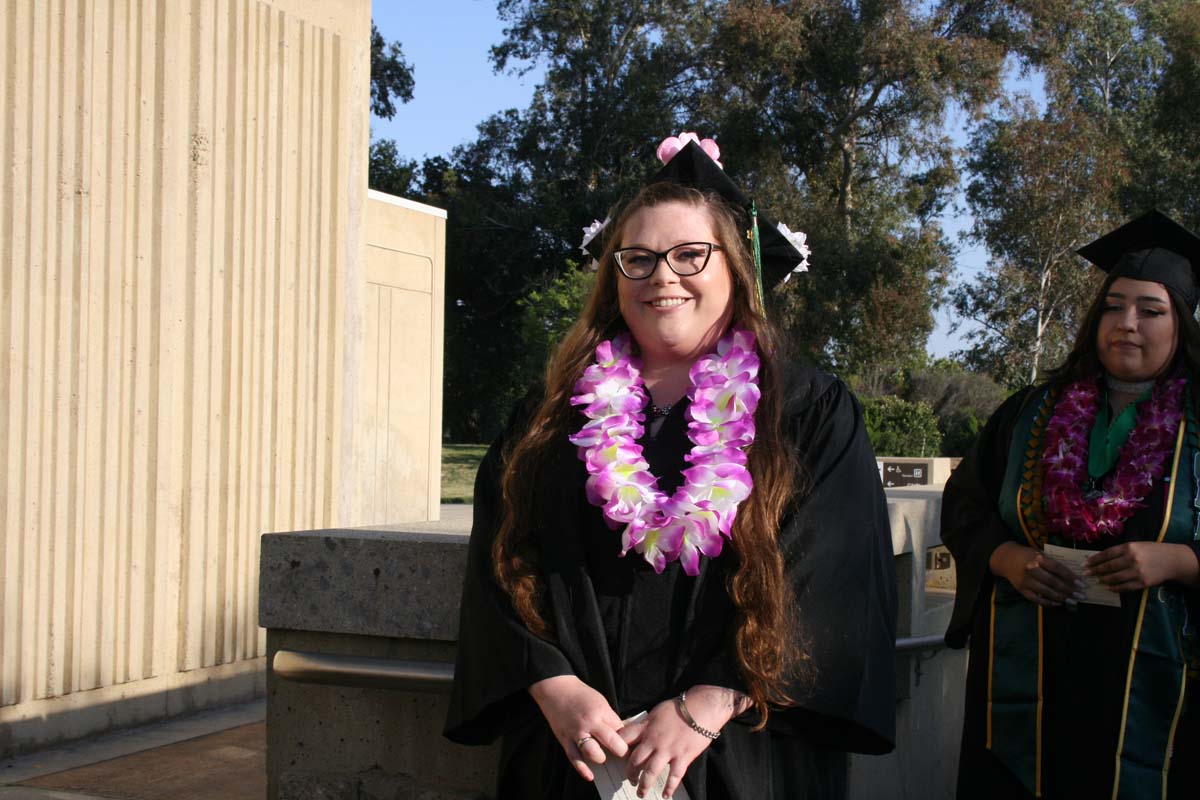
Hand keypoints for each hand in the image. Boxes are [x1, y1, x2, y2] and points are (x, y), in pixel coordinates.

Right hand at [528, 674, 627, 781]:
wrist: (555, 689)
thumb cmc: (580, 695)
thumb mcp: (600, 702)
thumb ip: (610, 718)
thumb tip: (623, 733)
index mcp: (600, 712)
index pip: (620, 730)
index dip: (628, 740)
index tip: (632, 747)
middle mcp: (589, 723)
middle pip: (610, 741)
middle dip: (620, 751)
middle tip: (622, 756)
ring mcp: (575, 732)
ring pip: (592, 752)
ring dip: (601, 759)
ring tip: (604, 759)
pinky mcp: (564, 740)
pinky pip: (574, 758)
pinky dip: (582, 769)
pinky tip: (590, 776)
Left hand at [620, 686, 746, 798]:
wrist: (702, 708)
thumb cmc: (680, 707)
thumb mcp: (657, 711)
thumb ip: (646, 723)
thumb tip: (635, 728)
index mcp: (646, 727)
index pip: (624, 738)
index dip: (617, 747)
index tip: (616, 755)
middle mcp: (653, 741)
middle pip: (634, 760)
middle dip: (630, 773)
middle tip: (630, 780)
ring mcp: (667, 750)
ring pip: (650, 772)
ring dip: (644, 784)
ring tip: (641, 793)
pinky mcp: (682, 757)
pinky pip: (673, 777)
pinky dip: (669, 787)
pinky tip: (665, 794)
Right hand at [989, 541, 1085, 606]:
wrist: (1006, 559)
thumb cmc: (1028, 555)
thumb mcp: (1040, 553)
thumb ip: (1053, 563)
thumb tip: (1073, 576)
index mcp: (1038, 558)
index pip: (1058, 569)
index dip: (1071, 577)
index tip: (1082, 584)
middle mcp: (1031, 569)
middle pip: (1053, 582)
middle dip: (1069, 590)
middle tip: (1081, 596)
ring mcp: (1025, 581)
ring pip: (1046, 591)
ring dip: (1061, 598)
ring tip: (1073, 601)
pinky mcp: (1021, 590)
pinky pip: (1036, 599)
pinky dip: (1048, 602)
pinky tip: (1058, 603)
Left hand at [1085, 542, 1199, 591]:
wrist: (1172, 561)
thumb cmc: (1151, 551)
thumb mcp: (1135, 545)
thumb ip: (1119, 551)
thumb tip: (1100, 558)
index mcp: (1128, 547)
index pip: (1106, 554)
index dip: (1094, 560)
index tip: (1085, 564)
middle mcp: (1131, 559)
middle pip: (1108, 567)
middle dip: (1095, 571)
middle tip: (1086, 574)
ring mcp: (1137, 572)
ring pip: (1114, 578)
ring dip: (1103, 580)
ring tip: (1096, 580)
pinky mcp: (1142, 582)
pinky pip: (1125, 587)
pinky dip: (1115, 588)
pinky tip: (1108, 587)